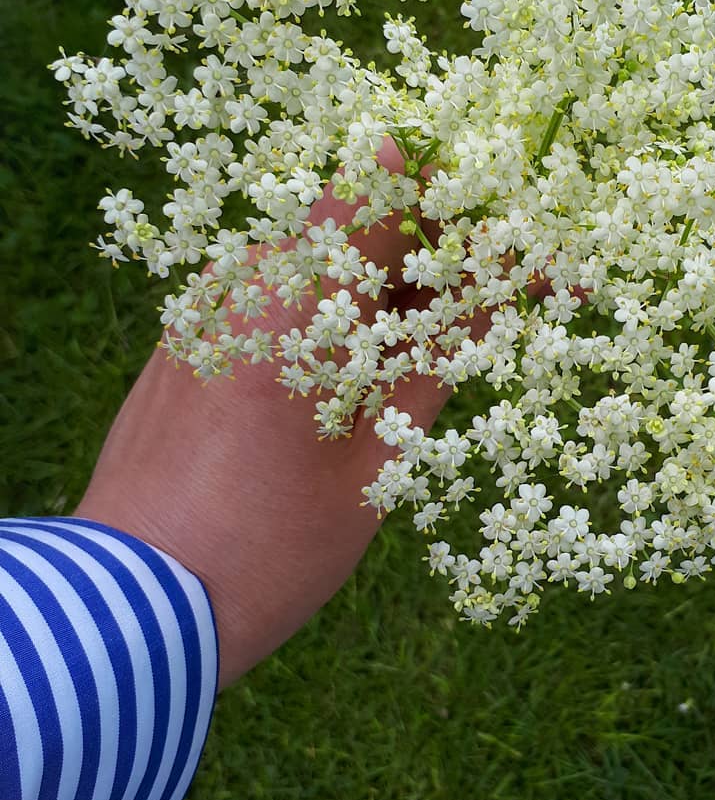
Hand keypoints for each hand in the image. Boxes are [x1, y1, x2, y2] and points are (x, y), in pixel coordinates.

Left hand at [74, 139, 541, 689]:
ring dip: (374, 299)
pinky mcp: (183, 344)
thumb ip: (432, 366)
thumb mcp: (375, 464)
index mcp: (292, 303)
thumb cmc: (267, 548)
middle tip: (476, 320)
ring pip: (314, 269)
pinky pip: (270, 304)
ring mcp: (202, 311)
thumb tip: (489, 293)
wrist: (130, 608)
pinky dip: (320, 325)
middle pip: (353, 227)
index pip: (383, 191)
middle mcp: (238, 284)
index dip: (453, 209)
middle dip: (424, 260)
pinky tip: (341, 390)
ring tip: (410, 371)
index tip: (500, 253)